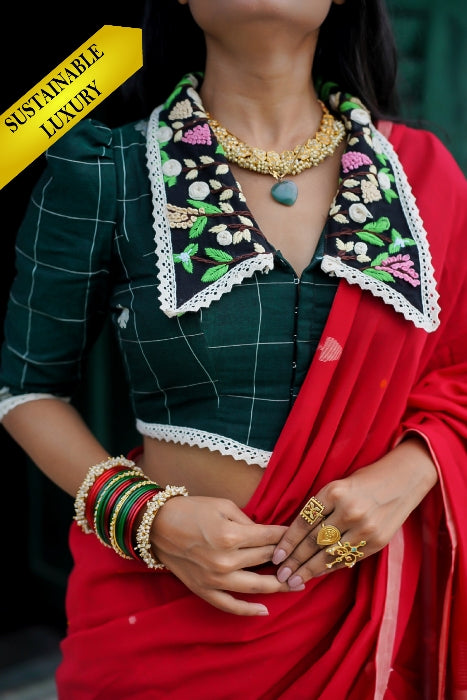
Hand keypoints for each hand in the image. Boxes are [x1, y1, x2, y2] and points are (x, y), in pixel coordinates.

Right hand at [150, 495, 291, 615]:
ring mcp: (215, 579)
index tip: (301, 534)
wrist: (158, 525)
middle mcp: (226, 560)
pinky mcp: (204, 590)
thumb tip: (267, 534)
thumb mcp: (223, 505)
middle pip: (266, 560)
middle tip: (304, 557)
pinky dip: (249, 610)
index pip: (270, 538)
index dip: (287, 535)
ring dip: (279, 586)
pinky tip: (266, 610)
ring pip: (257, 586)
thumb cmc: (191, 509)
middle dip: (287, 557)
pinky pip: (230, 606)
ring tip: (297, 584)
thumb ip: (248, 521)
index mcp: (231, 535)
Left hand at [271, 437, 437, 588]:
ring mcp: (364, 528)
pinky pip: (348, 558)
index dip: (288, 542)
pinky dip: (330, 568)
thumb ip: (320, 507)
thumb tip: (294, 535)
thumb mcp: (338, 486)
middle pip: (314, 541)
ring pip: (329, 555)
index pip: (304, 522)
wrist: (403, 480)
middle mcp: (348, 510)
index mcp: (334, 491)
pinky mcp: (377, 542)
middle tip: (280, 574)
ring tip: (294, 581)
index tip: (276, 556)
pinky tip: (317, 574)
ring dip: (309, 570)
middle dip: (295, 560)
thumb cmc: (364, 481)